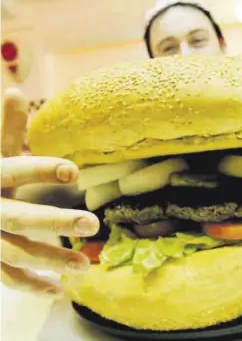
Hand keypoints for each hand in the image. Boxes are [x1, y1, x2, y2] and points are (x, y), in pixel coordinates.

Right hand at [1, 88, 98, 295]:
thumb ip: (4, 127)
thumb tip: (15, 89)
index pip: (16, 170)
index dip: (43, 170)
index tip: (75, 171)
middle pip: (20, 217)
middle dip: (55, 222)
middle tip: (93, 224)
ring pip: (16, 252)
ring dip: (51, 260)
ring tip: (86, 265)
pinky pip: (7, 277)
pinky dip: (30, 286)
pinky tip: (58, 292)